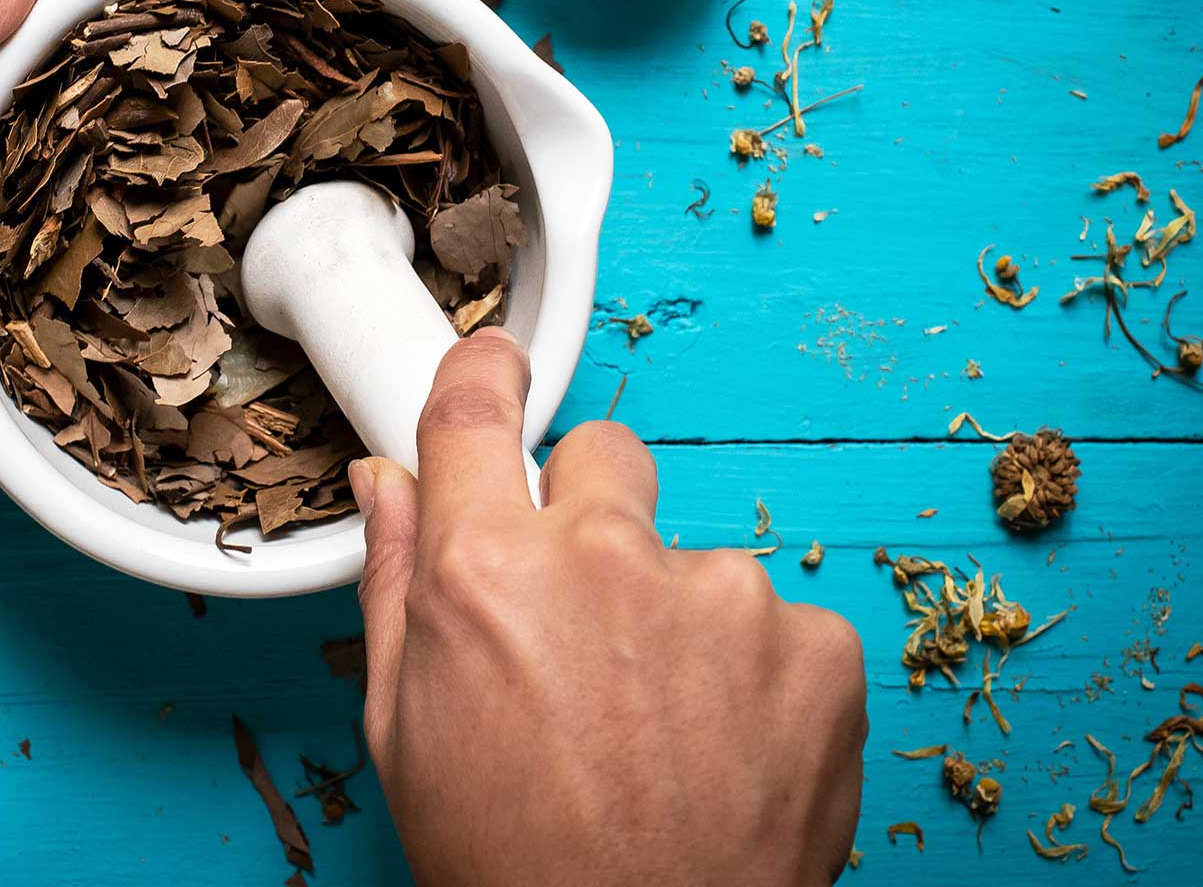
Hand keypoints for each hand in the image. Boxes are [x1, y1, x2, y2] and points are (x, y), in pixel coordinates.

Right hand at [351, 329, 866, 885]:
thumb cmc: (516, 865)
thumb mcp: (407, 731)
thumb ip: (398, 582)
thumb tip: (387, 488)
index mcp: (486, 572)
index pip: (474, 405)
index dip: (483, 373)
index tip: (496, 365)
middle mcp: (606, 560)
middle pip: (603, 456)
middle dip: (589, 512)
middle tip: (580, 616)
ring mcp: (722, 597)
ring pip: (689, 554)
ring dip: (674, 611)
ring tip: (655, 722)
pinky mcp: (815, 644)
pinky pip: (774, 618)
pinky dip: (752, 669)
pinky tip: (720, 745)